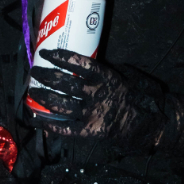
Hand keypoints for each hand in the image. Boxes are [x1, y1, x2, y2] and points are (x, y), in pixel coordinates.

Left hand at [28, 50, 165, 154]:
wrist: (151, 125)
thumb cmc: (139, 97)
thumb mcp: (127, 76)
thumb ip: (105, 71)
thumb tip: (81, 64)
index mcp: (107, 78)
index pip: (80, 63)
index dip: (60, 57)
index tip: (46, 52)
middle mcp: (96, 95)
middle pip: (64, 83)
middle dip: (45, 76)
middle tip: (34, 71)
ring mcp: (91, 115)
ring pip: (60, 104)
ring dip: (42, 97)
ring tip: (32, 91)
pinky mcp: (89, 132)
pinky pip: (65, 129)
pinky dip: (48, 124)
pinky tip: (35, 119)